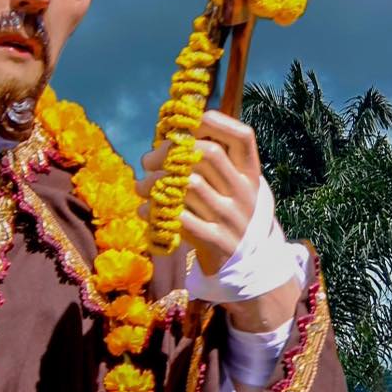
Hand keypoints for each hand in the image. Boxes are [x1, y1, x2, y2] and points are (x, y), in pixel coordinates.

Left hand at [139, 110, 300, 331]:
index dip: (212, 123)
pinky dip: (155, 210)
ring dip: (154, 181)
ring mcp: (231, 218)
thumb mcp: (231, 189)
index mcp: (249, 174)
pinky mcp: (216, 242)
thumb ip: (211, 165)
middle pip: (206, 154)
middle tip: (148, 161)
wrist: (249, 268)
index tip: (183, 126)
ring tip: (142, 187)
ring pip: (188, 184)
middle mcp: (243, 192)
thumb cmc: (228, 217)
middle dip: (168, 151)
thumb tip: (169, 135)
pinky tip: (147, 209)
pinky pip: (180, 219)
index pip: (242, 137)